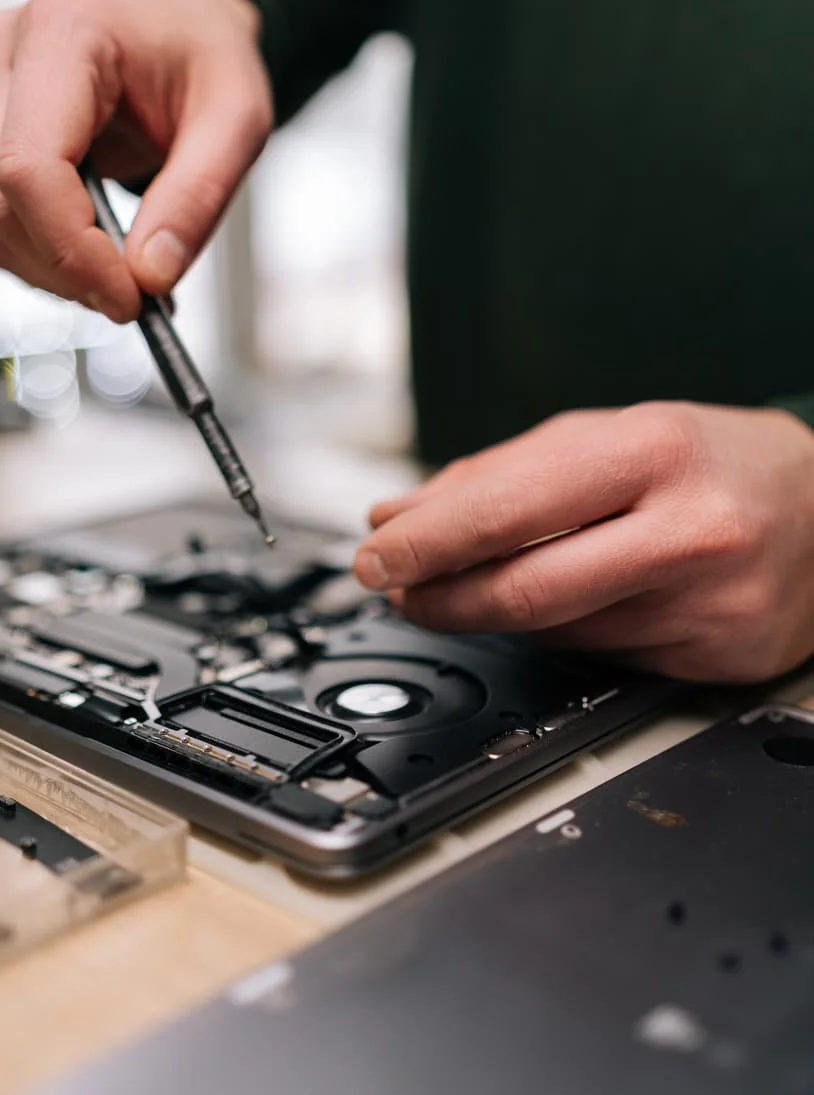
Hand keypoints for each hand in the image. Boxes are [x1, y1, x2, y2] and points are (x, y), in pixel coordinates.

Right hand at [0, 0, 272, 320]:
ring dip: (52, 272)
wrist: (180, 25)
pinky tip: (91, 255)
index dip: (71, 249)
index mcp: (61, 34)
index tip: (128, 297)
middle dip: (68, 271)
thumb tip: (150, 276)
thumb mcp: (239, 120)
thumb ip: (198, 197)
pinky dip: (40, 257)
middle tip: (136, 298)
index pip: (29, 168)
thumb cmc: (206, 56)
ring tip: (122, 275)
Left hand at [354, 402, 813, 681]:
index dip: (427, 542)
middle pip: (526, 591)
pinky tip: (559, 606)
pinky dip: (558, 635)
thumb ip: (497, 475)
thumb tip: (398, 515)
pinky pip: (601, 658)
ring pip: (557, 633)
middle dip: (439, 598)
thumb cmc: (707, 461)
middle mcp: (691, 530)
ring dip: (490, 616)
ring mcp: (711, 604)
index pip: (511, 510)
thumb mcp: (605, 436)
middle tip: (395, 589)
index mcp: (655, 452)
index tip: (375, 554)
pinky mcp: (718, 658)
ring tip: (463, 589)